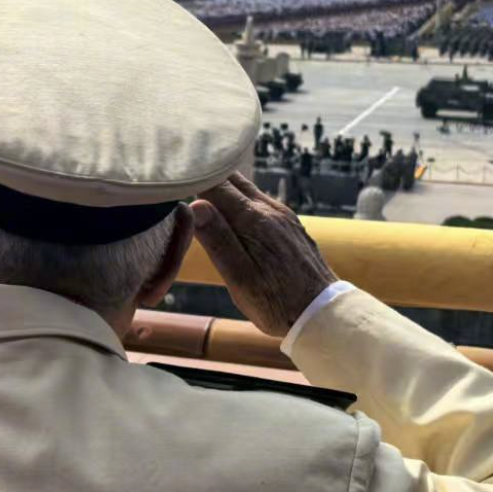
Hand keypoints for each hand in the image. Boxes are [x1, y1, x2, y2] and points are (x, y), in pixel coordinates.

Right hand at [190, 171, 335, 337]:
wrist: (323, 313)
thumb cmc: (277, 303)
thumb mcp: (240, 278)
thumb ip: (217, 239)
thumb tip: (194, 205)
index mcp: (253, 220)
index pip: (214, 183)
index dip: (190, 179)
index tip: (169, 183)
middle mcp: (270, 209)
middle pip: (231, 178)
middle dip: (204, 178)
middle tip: (178, 184)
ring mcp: (283, 215)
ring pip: (246, 188)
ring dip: (222, 189)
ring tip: (198, 197)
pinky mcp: (289, 225)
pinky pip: (259, 201)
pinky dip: (239, 201)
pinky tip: (229, 216)